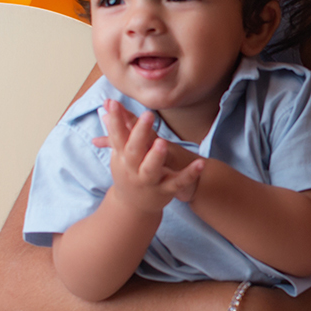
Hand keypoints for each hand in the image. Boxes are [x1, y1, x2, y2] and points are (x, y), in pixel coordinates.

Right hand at [98, 99, 203, 213]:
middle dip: (139, 133)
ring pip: (151, 169)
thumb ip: (117, 128)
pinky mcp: (165, 190)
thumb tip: (108, 103)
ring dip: (156, 157)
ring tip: (161, 143)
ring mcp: (149, 181)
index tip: (114, 103)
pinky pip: (178, 182)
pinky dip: (190, 174)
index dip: (115, 120)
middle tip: (147, 115)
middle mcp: (132, 169)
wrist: (133, 207)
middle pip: (134, 150)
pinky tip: (201, 164)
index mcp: (122, 157)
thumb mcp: (120, 153)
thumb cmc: (128, 172)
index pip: (117, 135)